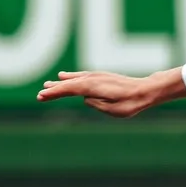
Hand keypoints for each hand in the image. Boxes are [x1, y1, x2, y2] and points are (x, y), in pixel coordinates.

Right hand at [36, 69, 162, 114]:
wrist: (145, 90)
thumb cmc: (131, 103)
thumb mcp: (113, 110)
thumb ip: (96, 104)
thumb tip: (85, 99)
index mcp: (93, 87)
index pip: (68, 89)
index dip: (54, 93)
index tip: (41, 96)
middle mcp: (93, 79)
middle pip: (68, 84)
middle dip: (54, 89)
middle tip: (40, 95)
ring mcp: (97, 76)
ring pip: (74, 79)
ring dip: (61, 83)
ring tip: (49, 85)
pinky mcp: (101, 77)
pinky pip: (81, 77)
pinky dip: (71, 77)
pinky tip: (65, 77)